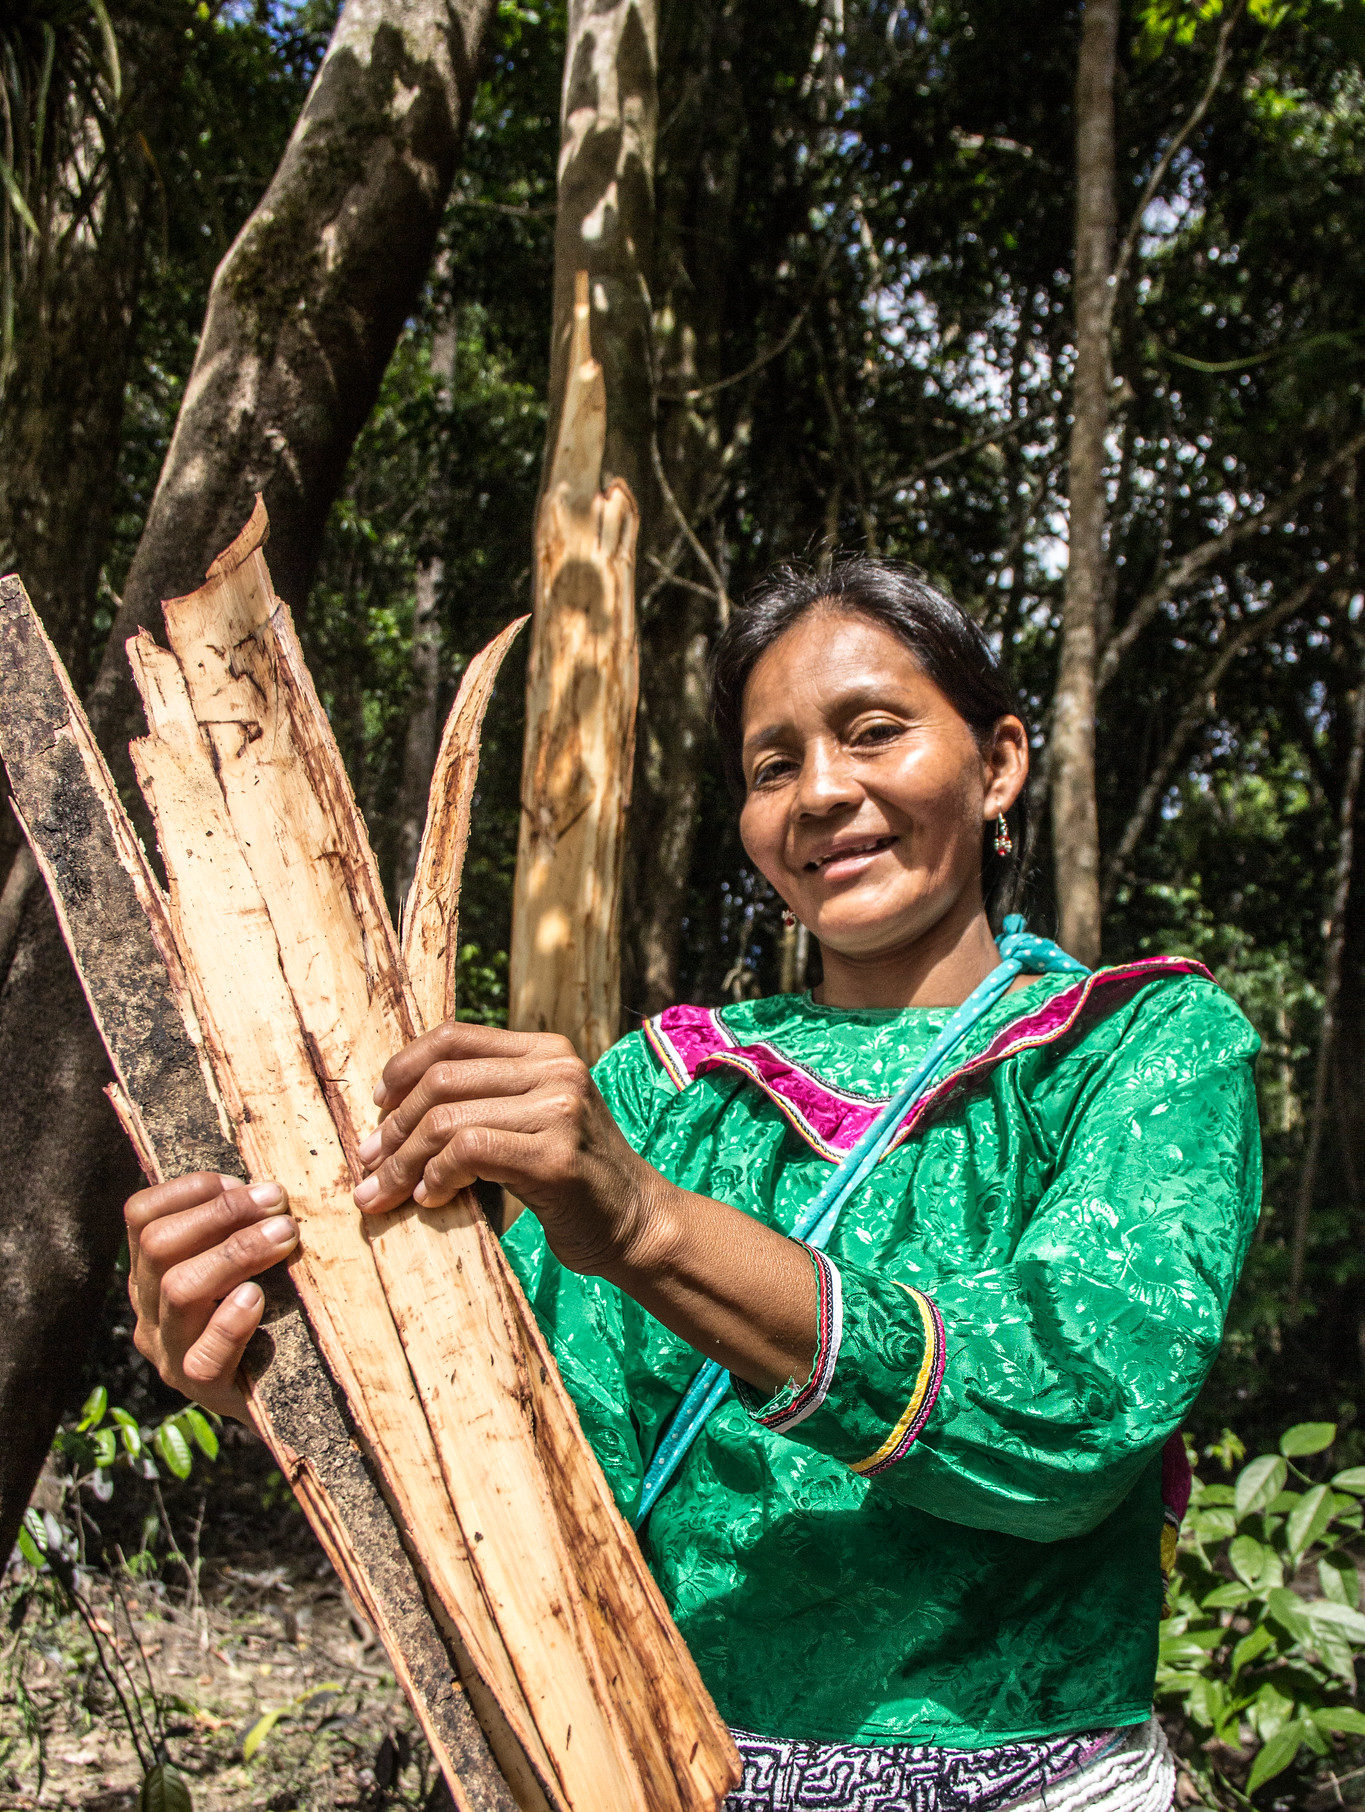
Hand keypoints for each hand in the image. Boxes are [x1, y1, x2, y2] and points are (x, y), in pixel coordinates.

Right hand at [125, 1172, 298, 1419]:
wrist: (290, 1390)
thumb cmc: (272, 1309)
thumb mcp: (244, 1262)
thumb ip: (237, 1227)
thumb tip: (265, 1185)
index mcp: (151, 1270)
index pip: (140, 1215)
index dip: (187, 1189)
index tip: (239, 1180)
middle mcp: (149, 1309)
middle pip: (158, 1246)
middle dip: (221, 1215)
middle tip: (278, 1202)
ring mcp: (169, 1352)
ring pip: (179, 1291)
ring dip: (236, 1254)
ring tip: (285, 1236)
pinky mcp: (200, 1388)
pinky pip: (204, 1355)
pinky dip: (230, 1322)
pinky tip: (258, 1298)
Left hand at [353, 1022, 671, 1276]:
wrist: (636, 1223)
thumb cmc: (571, 1178)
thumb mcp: (533, 1120)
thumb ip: (486, 1098)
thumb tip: (391, 1107)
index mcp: (546, 1051)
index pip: (454, 1037)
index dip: (403, 1067)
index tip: (377, 1106)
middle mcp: (556, 1070)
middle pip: (441, 1080)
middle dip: (393, 1126)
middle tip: (368, 1164)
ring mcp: (560, 1111)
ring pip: (447, 1120)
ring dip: (404, 1161)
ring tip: (387, 1191)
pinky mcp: (555, 1156)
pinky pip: (468, 1152)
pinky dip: (436, 1177)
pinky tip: (432, 1199)